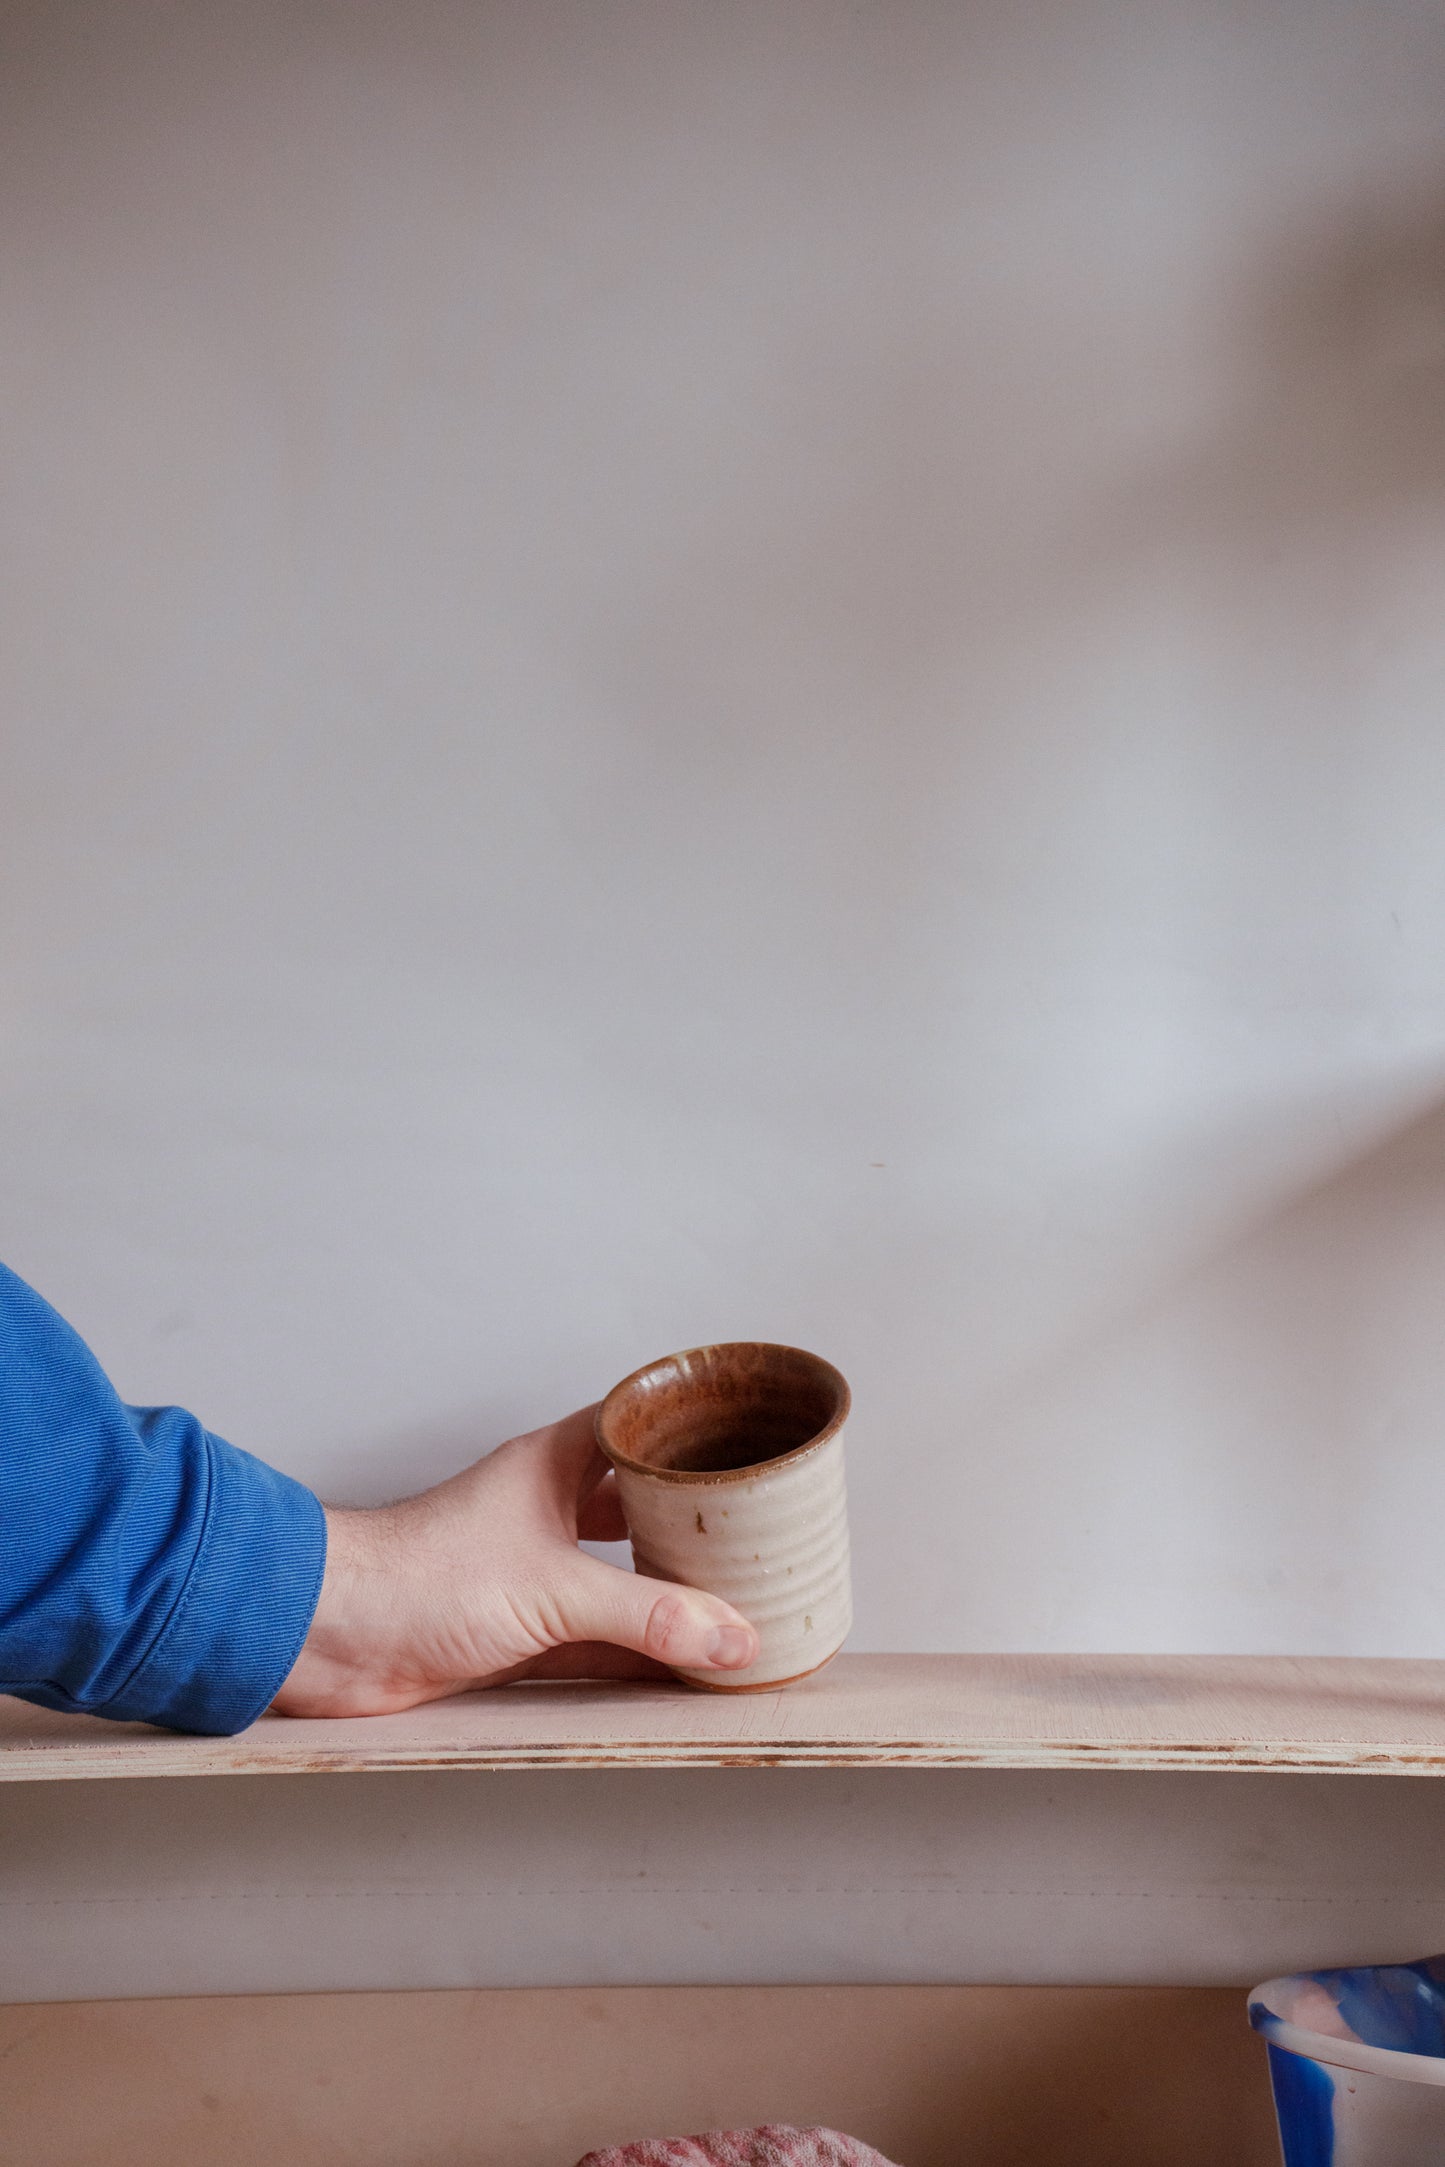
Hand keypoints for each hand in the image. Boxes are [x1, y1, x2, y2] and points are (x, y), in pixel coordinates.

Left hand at [271, 1405, 759, 1715]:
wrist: (327, 1636)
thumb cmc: (416, 1579)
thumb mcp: (553, 1591)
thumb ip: (647, 1618)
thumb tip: (733, 1638)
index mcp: (550, 1466)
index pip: (632, 1425)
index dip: (685, 1429)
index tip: (744, 1438)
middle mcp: (541, 1511)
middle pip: (633, 1506)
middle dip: (690, 1524)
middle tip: (756, 1536)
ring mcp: (526, 1572)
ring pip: (615, 1577)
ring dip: (665, 1596)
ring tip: (736, 1608)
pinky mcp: (511, 1632)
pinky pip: (592, 1642)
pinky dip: (634, 1656)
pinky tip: (678, 1672)